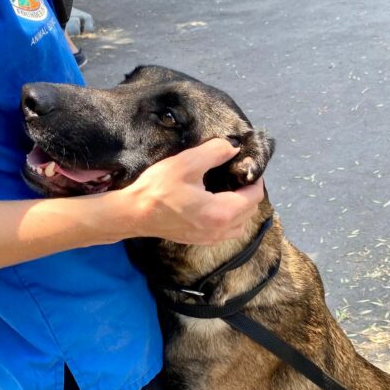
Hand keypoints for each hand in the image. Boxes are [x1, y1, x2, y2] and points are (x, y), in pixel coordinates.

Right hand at [126, 138, 264, 244]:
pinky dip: (229, 219)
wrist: (134, 213)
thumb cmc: (158, 188)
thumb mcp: (187, 163)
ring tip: (230, 191)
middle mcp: (219, 230)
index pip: (254, 197)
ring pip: (239, 226)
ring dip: (241, 208)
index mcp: (221, 212)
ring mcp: (209, 239)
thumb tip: (233, 148)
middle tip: (237, 175)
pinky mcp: (198, 241)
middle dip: (249, 192)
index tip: (246, 165)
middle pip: (250, 212)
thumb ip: (215, 152)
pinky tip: (216, 205)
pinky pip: (225, 232)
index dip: (255, 179)